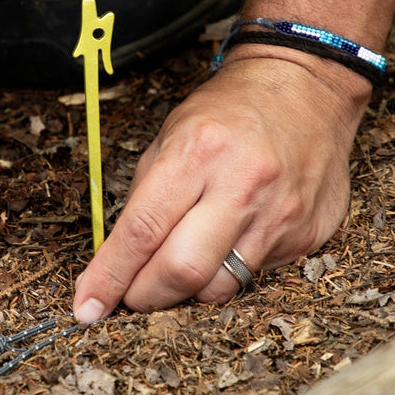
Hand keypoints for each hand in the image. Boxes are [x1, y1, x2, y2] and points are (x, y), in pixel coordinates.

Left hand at [72, 53, 371, 322]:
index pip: (142, 230)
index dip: (110, 276)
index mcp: (198, 151)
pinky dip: (230, 271)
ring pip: (219, 287)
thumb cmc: (230, 110)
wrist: (306, 87)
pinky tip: (230, 241)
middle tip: (132, 296)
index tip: (88, 306)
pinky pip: (255, 276)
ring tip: (182, 265)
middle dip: (146, 296)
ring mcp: (279, 213)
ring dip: (188, 290)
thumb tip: (116, 257)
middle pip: (181, 270)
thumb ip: (145, 194)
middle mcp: (242, 184)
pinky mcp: (305, 234)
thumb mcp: (173, 133)